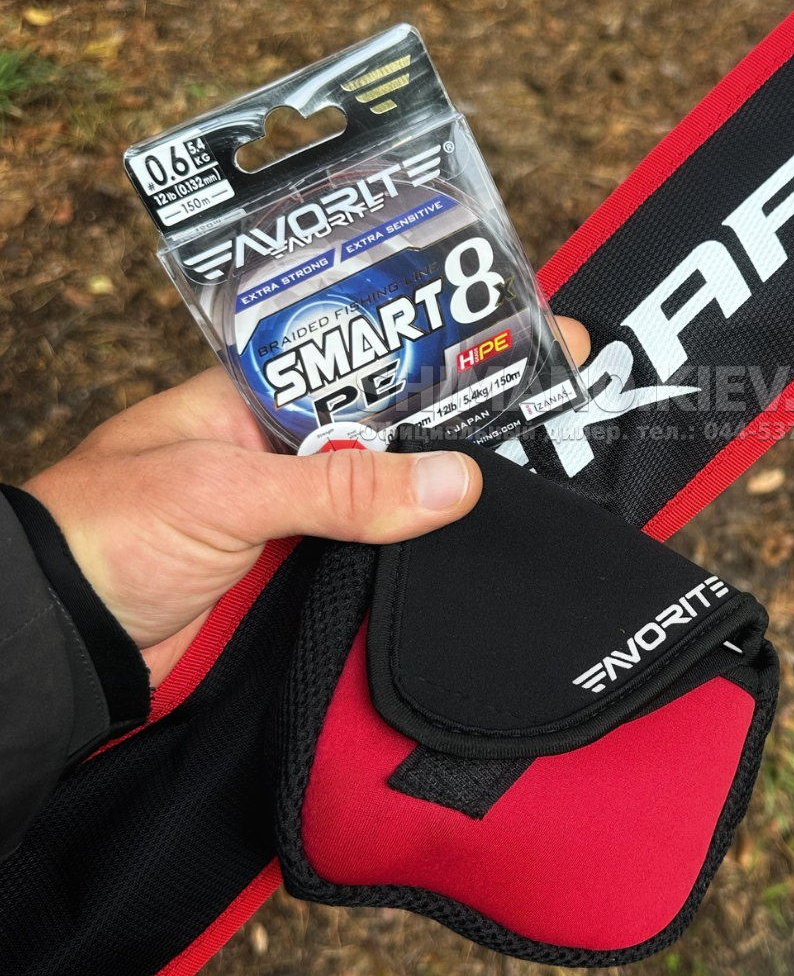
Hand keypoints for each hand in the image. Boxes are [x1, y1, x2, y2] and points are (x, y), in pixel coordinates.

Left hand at [24, 318, 589, 685]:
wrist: (55, 643)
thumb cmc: (105, 535)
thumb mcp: (226, 492)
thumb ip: (341, 488)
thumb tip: (455, 482)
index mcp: (255, 392)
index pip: (368, 353)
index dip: (440, 345)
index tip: (514, 332)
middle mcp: (281, 440)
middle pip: (391, 419)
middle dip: (465, 407)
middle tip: (557, 389)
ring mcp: (293, 502)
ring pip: (390, 484)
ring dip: (450, 479)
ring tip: (543, 456)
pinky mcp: (298, 563)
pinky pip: (374, 543)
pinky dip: (420, 542)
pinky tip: (475, 533)